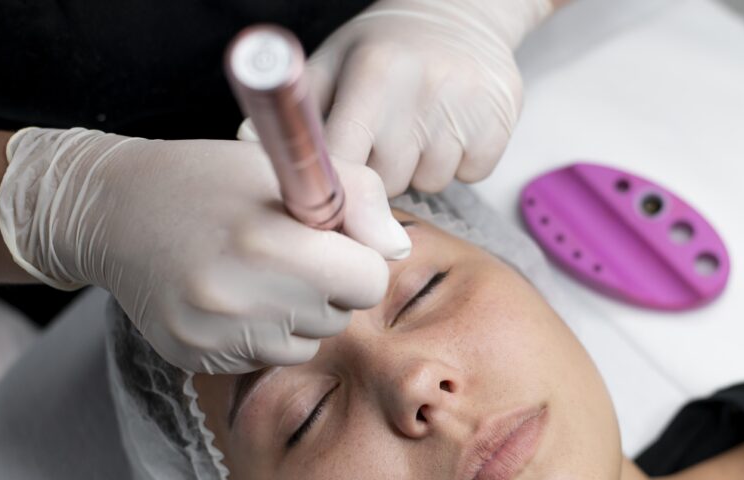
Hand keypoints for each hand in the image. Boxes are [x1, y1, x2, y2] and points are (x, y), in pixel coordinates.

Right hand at [0, 127, 411, 373]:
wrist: (111, 210)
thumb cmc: (208, 180)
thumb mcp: (284, 167)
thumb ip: (358, 198)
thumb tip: (396, 250)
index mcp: (270, 242)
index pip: (367, 282)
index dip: (357, 259)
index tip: (331, 243)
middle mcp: (241, 297)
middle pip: (339, 317)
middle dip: (327, 288)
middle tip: (286, 254)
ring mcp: (214, 334)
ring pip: (304, 346)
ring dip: (295, 316)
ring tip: (255, 274)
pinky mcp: (193, 357)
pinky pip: (262, 360)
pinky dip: (259, 334)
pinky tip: (229, 296)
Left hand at [238, 0, 553, 195]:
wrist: (465, 10)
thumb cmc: (385, 47)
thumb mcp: (334, 63)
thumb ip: (296, 110)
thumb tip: (242, 147)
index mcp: (373, 74)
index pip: (343, 161)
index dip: (334, 188)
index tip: (329, 196)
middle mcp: (421, 90)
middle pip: (387, 182)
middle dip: (381, 171)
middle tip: (384, 137)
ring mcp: (465, 108)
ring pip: (428, 184)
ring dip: (420, 168)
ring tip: (419, 127)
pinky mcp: (500, 125)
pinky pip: (468, 176)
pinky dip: (459, 163)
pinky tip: (451, 129)